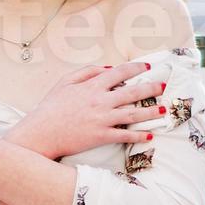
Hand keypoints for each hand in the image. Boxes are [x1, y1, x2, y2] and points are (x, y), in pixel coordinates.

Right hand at [14, 59, 168, 160]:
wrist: (41, 132)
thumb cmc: (50, 107)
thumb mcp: (65, 82)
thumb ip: (87, 72)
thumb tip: (108, 68)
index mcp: (92, 86)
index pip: (120, 73)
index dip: (136, 69)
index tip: (148, 67)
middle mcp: (100, 101)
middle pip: (132, 92)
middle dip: (151, 88)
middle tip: (163, 86)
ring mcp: (102, 119)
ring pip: (133, 114)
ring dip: (150, 112)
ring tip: (163, 111)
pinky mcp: (100, 136)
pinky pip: (124, 135)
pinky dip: (138, 136)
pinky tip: (150, 136)